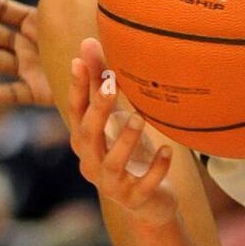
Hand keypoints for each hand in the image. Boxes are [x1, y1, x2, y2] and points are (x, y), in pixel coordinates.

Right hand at [67, 38, 177, 226]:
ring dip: (125, 140)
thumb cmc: (130, 153)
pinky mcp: (134, 199)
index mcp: (85, 142)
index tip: (78, 61)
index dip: (76, 88)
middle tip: (112, 85)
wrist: (149, 203)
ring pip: (112, 164)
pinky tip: (169, 151)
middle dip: (98, 110)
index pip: (75, 111)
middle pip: (88, 135)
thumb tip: (86, 42)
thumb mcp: (116, 118)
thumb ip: (101, 84)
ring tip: (140, 118)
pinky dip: (155, 168)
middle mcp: (91, 163)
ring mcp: (111, 185)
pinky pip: (143, 185)